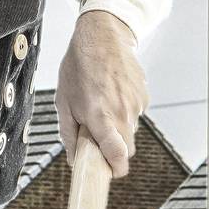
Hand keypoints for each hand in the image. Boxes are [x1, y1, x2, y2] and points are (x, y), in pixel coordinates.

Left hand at [57, 9, 146, 176]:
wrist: (103, 36)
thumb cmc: (79, 67)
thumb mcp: (64, 102)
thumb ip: (69, 134)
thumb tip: (73, 158)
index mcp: (101, 117)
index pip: (118, 155)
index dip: (115, 169)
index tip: (108, 172)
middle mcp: (123, 113)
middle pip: (126, 149)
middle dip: (114, 149)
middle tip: (97, 137)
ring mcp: (137, 105)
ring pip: (130, 130)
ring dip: (117, 127)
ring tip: (101, 104)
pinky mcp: (144, 96)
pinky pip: (135, 114)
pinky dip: (124, 111)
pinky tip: (112, 94)